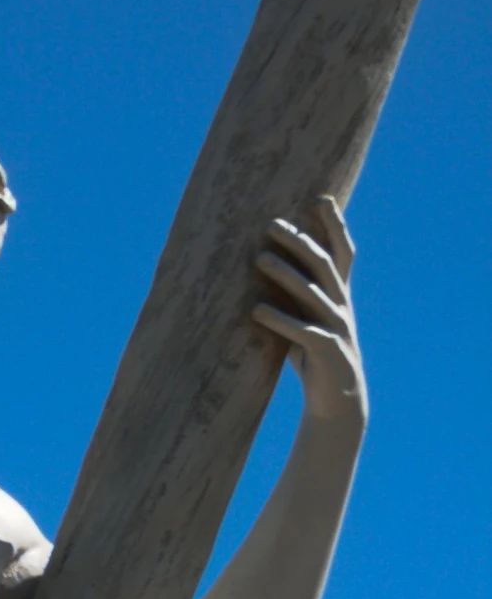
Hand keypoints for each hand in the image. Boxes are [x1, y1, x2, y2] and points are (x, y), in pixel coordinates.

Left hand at [252, 197, 366, 423]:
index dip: (335, 225)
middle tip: (271, 223)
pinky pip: (303, 332)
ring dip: (285, 275)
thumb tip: (261, 264)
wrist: (336, 401)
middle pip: (324, 265)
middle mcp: (342, 305)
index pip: (342, 252)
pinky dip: (280, 320)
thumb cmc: (314, 356)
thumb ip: (292, 296)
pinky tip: (257, 311)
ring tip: (259, 258)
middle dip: (300, 242)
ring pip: (313, 294)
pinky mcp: (327, 352)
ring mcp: (337, 328)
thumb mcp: (305, 318)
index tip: (320, 197)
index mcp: (339, 295)